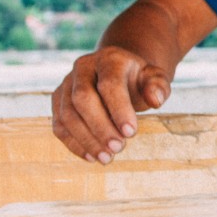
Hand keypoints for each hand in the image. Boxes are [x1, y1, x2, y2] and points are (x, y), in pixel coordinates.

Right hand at [51, 45, 170, 162]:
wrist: (117, 73)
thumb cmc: (138, 80)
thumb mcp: (154, 78)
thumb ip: (158, 86)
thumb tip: (155, 100)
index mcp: (109, 59)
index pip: (109, 84)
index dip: (119, 110)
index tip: (131, 133)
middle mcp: (83, 68)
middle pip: (82, 98)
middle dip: (100, 127)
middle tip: (118, 148)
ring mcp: (66, 84)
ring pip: (67, 114)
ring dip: (86, 140)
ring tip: (107, 157)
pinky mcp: (58, 101)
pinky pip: (59, 125)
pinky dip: (74, 144)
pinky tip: (92, 157)